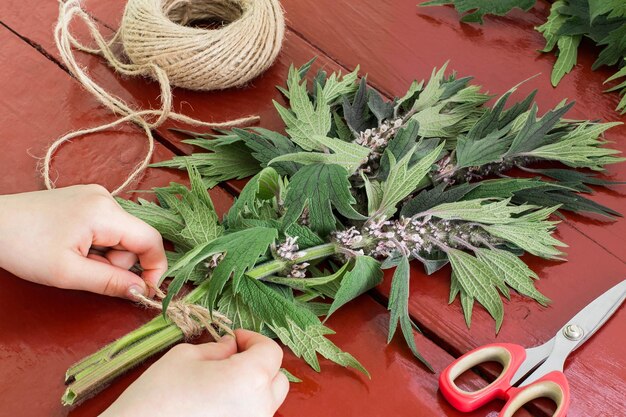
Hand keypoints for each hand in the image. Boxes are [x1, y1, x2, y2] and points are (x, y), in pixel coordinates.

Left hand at [0, 185, 166, 298]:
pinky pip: (107, 226)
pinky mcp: (86, 198)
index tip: (146, 291)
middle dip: (118, 262)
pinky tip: (73, 246)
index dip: (156, 268)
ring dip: (106, 254)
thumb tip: (142, 291)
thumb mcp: (68, 273)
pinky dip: (97, 243)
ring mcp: (96, 195)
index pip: (151, 240)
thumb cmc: (23, 247)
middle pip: (134, 238)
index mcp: (105, 212)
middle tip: (87, 272)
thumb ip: (110, 282)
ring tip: (74, 259)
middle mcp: (106, 197)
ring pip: (121, 234)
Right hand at [102, 329, 289, 416]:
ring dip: (251, 387)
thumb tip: (231, 347)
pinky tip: (215, 403)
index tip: (235, 337)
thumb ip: (217, 349)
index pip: (271, 351)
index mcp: (249, 379)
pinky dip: (241, 407)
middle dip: (260, 364)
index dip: (254, 339)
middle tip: (232, 357)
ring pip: (265, 402)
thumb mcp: (184, 357)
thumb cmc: (157, 397)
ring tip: (219, 382)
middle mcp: (259, 407)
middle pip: (278, 380)